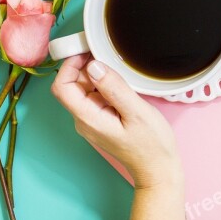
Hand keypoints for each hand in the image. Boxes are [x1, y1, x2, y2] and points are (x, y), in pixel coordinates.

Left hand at [51, 54, 183, 190]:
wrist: (158, 168)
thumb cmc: (151, 144)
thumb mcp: (136, 111)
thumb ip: (113, 88)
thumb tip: (93, 66)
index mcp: (88, 118)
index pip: (62, 86)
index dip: (70, 65)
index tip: (88, 51)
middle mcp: (84, 120)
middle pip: (71, 85)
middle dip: (85, 66)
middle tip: (106, 54)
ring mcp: (91, 120)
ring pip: (83, 89)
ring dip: (96, 75)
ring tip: (118, 69)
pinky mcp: (101, 119)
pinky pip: (94, 96)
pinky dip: (103, 84)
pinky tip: (120, 82)